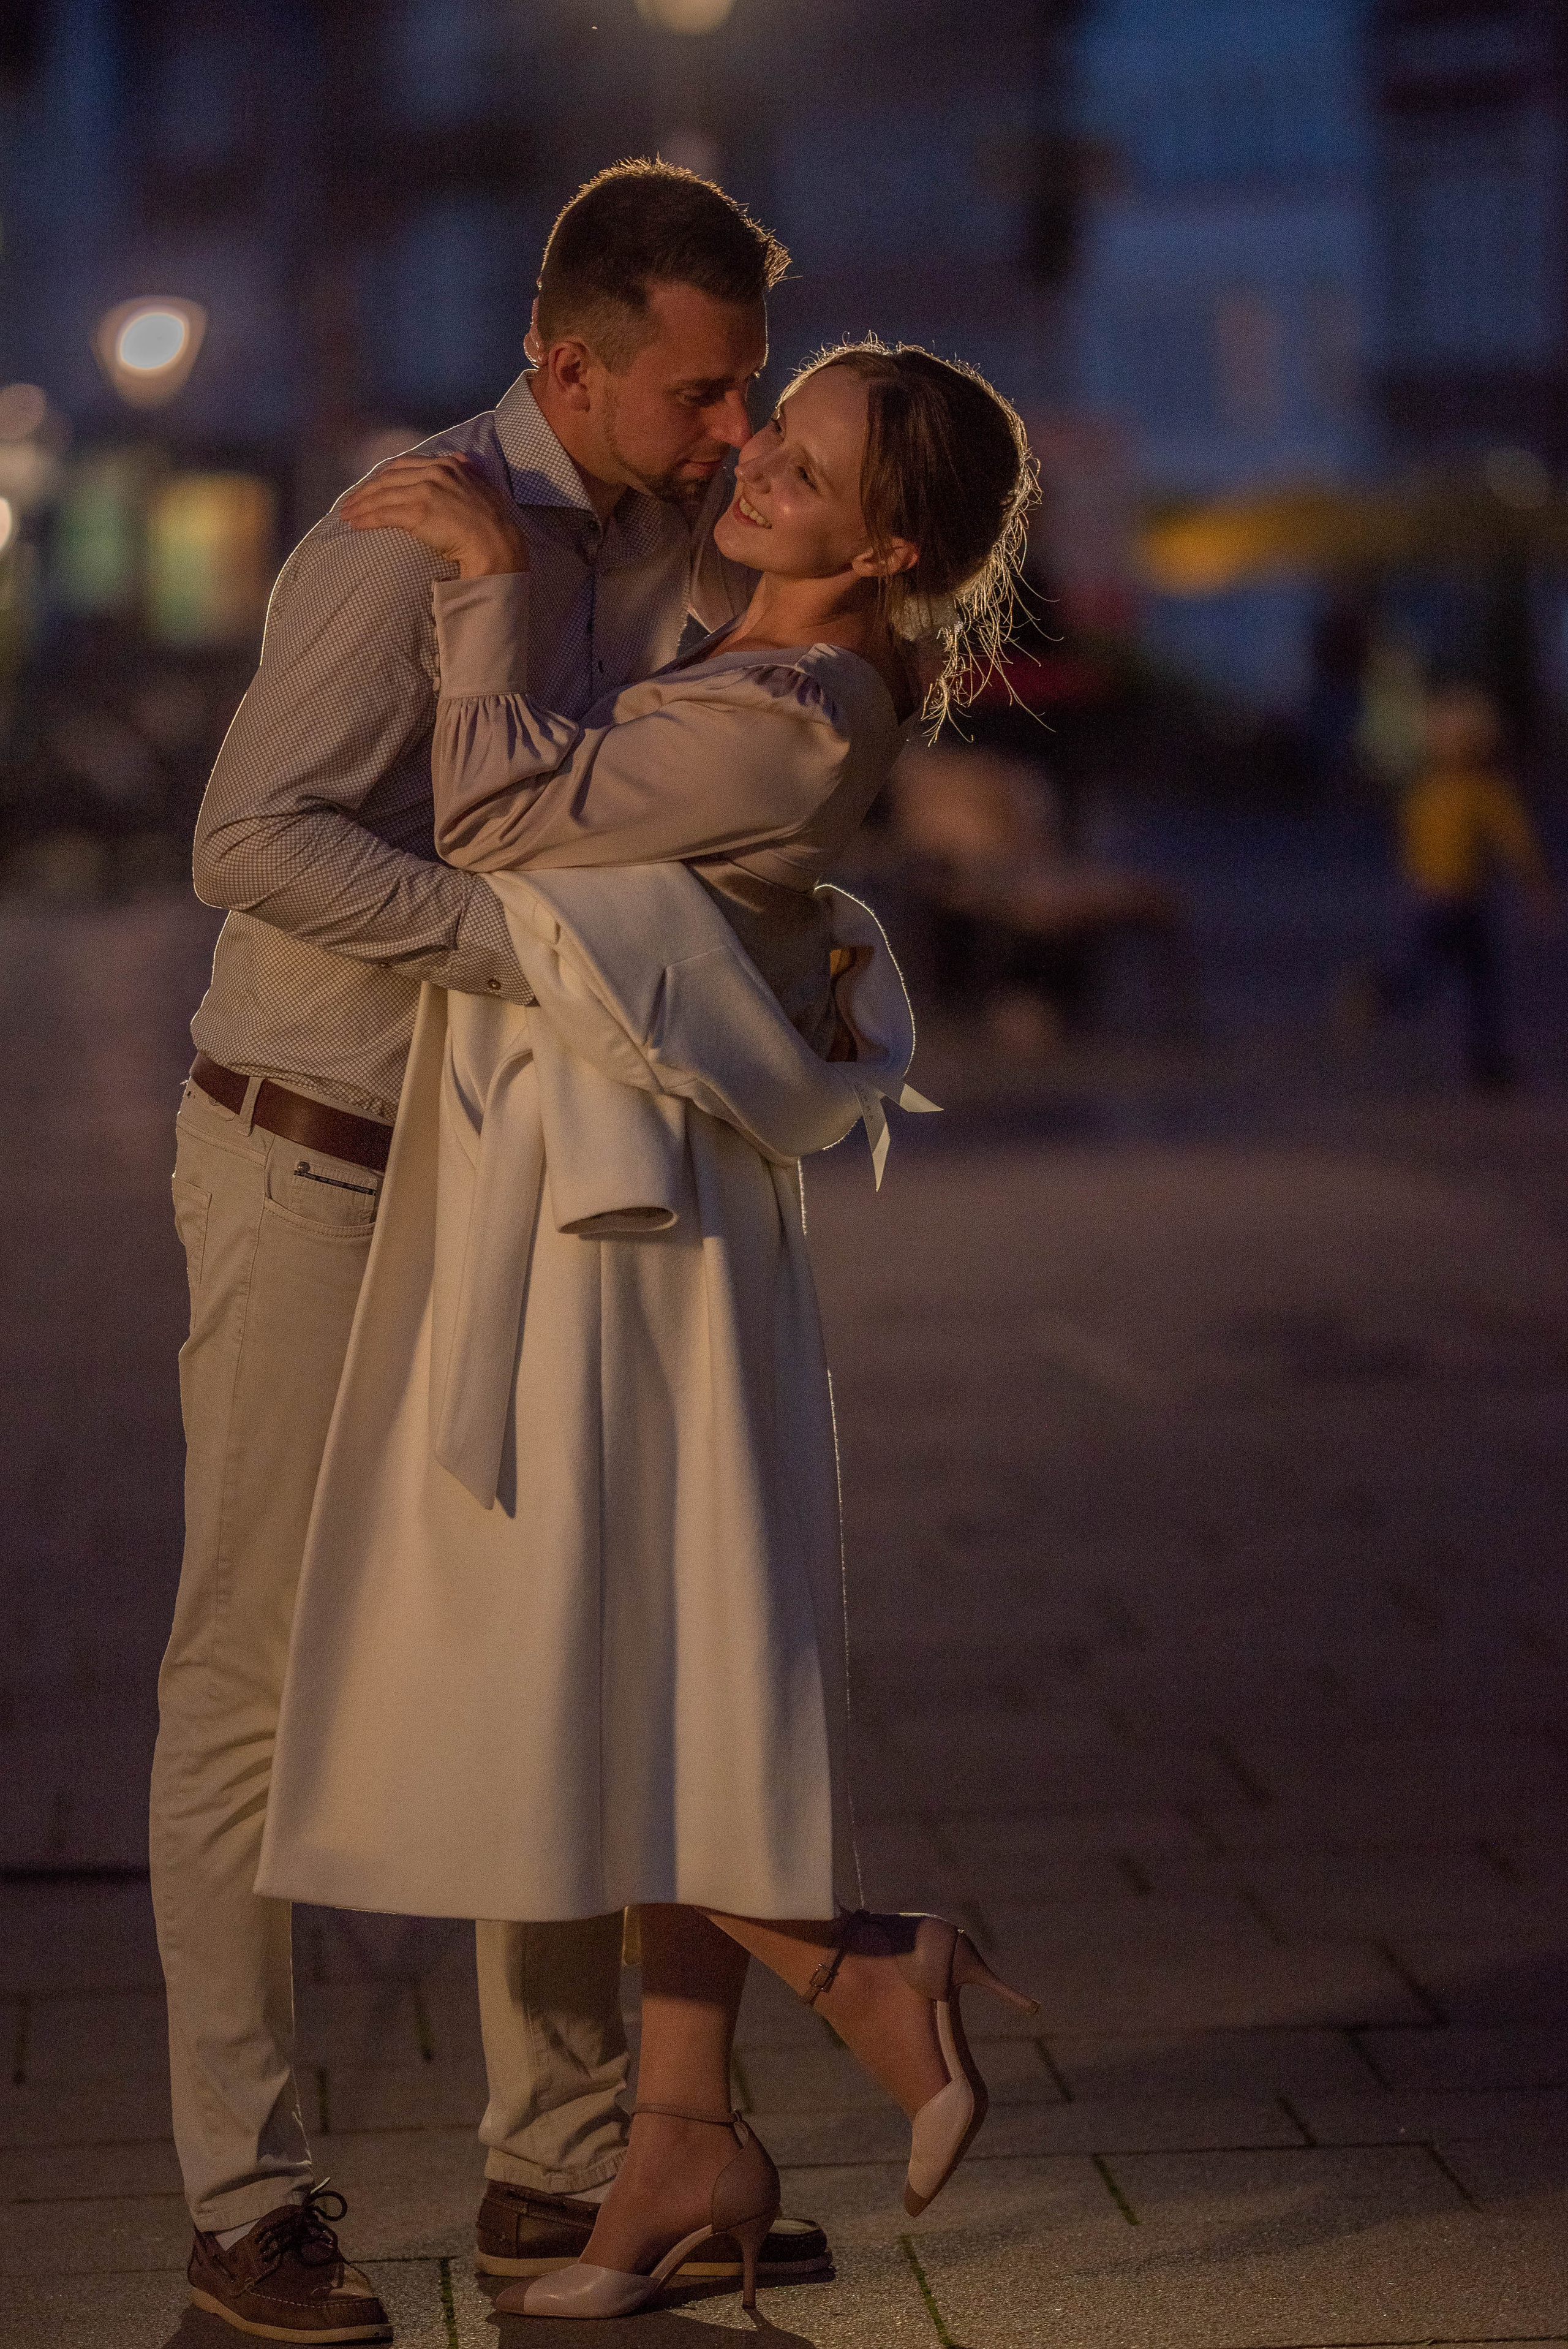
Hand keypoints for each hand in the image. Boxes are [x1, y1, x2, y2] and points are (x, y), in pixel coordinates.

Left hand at [340, 453, 529, 577]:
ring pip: (382, 494)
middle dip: (365, 491)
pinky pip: (384, 513)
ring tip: (346, 515)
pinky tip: (355, 524)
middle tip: (350, 503)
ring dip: (360, 505)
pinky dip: (366, 518)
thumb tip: (462, 461)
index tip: (370, 488)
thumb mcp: (482, 487)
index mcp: (447, 465)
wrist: (497, 544)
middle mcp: (434, 472)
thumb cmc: (492, 524)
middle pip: (388, 478)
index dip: (383, 477)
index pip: (404, 465)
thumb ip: (467, 473)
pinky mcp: (418, 511)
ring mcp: (425, 490)